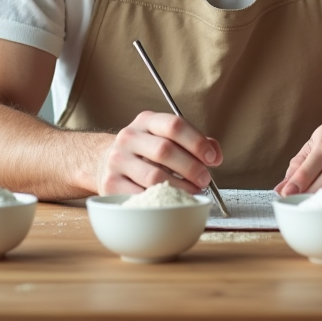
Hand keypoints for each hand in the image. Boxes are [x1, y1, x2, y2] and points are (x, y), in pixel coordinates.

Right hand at [98, 110, 221, 195]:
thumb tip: (216, 155)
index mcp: (146, 121)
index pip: (174, 125)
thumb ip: (194, 143)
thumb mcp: (166, 138)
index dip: (197, 143)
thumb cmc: (145, 152)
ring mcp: (117, 160)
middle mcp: (129, 137)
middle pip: (165, 151)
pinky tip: (171, 200)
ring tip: (192, 191)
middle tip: (205, 180)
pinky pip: (141, 196)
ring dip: (180, 188)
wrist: (106, 162)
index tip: (212, 160)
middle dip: (191, 168)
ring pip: (154, 176)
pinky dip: (161, 201)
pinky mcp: (110, 184)